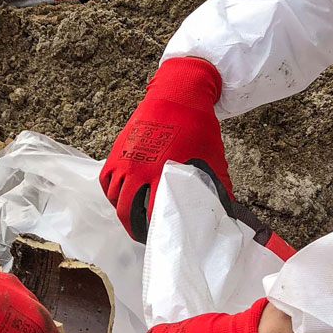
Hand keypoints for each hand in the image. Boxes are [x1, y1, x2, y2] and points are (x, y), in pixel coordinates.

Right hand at [100, 57, 231, 241]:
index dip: (157, 231)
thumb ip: (216, 186)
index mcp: (163, 173)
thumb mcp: (213, 159)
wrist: (177, 94)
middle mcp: (138, 169)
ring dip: (122, 210)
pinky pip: (106, 180)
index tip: (163, 238)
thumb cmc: (197, 125)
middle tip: (143, 235)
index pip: (154, 214)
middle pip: (127, 210)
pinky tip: (120, 197)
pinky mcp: (117, 151)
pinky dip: (111, 192)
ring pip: (114, 196)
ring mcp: (124, 160)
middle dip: (134, 228)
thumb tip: (226, 210)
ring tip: (133, 217)